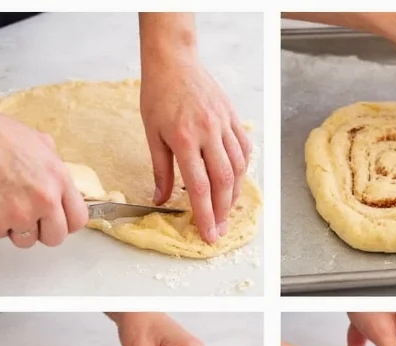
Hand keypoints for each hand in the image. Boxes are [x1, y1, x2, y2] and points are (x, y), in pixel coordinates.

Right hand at [0, 106, 88, 247]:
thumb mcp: (40, 144)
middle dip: (44, 230)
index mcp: (58, 179)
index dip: (67, 222)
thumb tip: (62, 188)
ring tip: (7, 204)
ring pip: (26, 241)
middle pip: (55, 237)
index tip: (58, 220)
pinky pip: (1, 235)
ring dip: (18, 228)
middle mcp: (44, 199)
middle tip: (32, 217)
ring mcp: (20, 214)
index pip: (78, 220)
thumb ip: (55, 170)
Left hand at [139, 15, 251, 243]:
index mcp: (185, 139)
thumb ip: (160, 170)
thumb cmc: (157, 96)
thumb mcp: (152, 135)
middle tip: (219, 231)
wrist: (174, 62)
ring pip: (238, 167)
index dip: (205, 214)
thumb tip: (160, 200)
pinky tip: (234, 182)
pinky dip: (242, 168)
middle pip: (223, 181)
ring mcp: (224, 124)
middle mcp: (208, 132)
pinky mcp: (232, 117)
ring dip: (234, 193)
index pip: (199, 186)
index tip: (208, 234)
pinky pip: (244, 149)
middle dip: (223, 210)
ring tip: (227, 211)